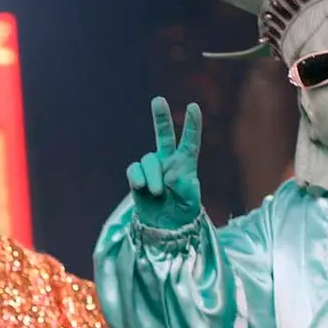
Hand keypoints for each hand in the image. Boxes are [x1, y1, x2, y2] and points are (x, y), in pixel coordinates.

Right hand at [125, 98, 202, 231]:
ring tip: (157, 192)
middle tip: (158, 100)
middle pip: (164, 135)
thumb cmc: (183, 212)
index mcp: (185, 163)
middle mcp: (168, 161)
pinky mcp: (137, 178)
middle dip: (160, 117)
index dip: (192, 125)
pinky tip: (141, 187)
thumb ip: (184, 185)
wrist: (164, 227)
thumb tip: (169, 175)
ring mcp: (152, 169)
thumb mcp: (191, 200)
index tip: (193, 107)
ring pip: (148, 160)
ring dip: (152, 175)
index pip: (190, 141)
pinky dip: (137, 177)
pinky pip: (134, 170)